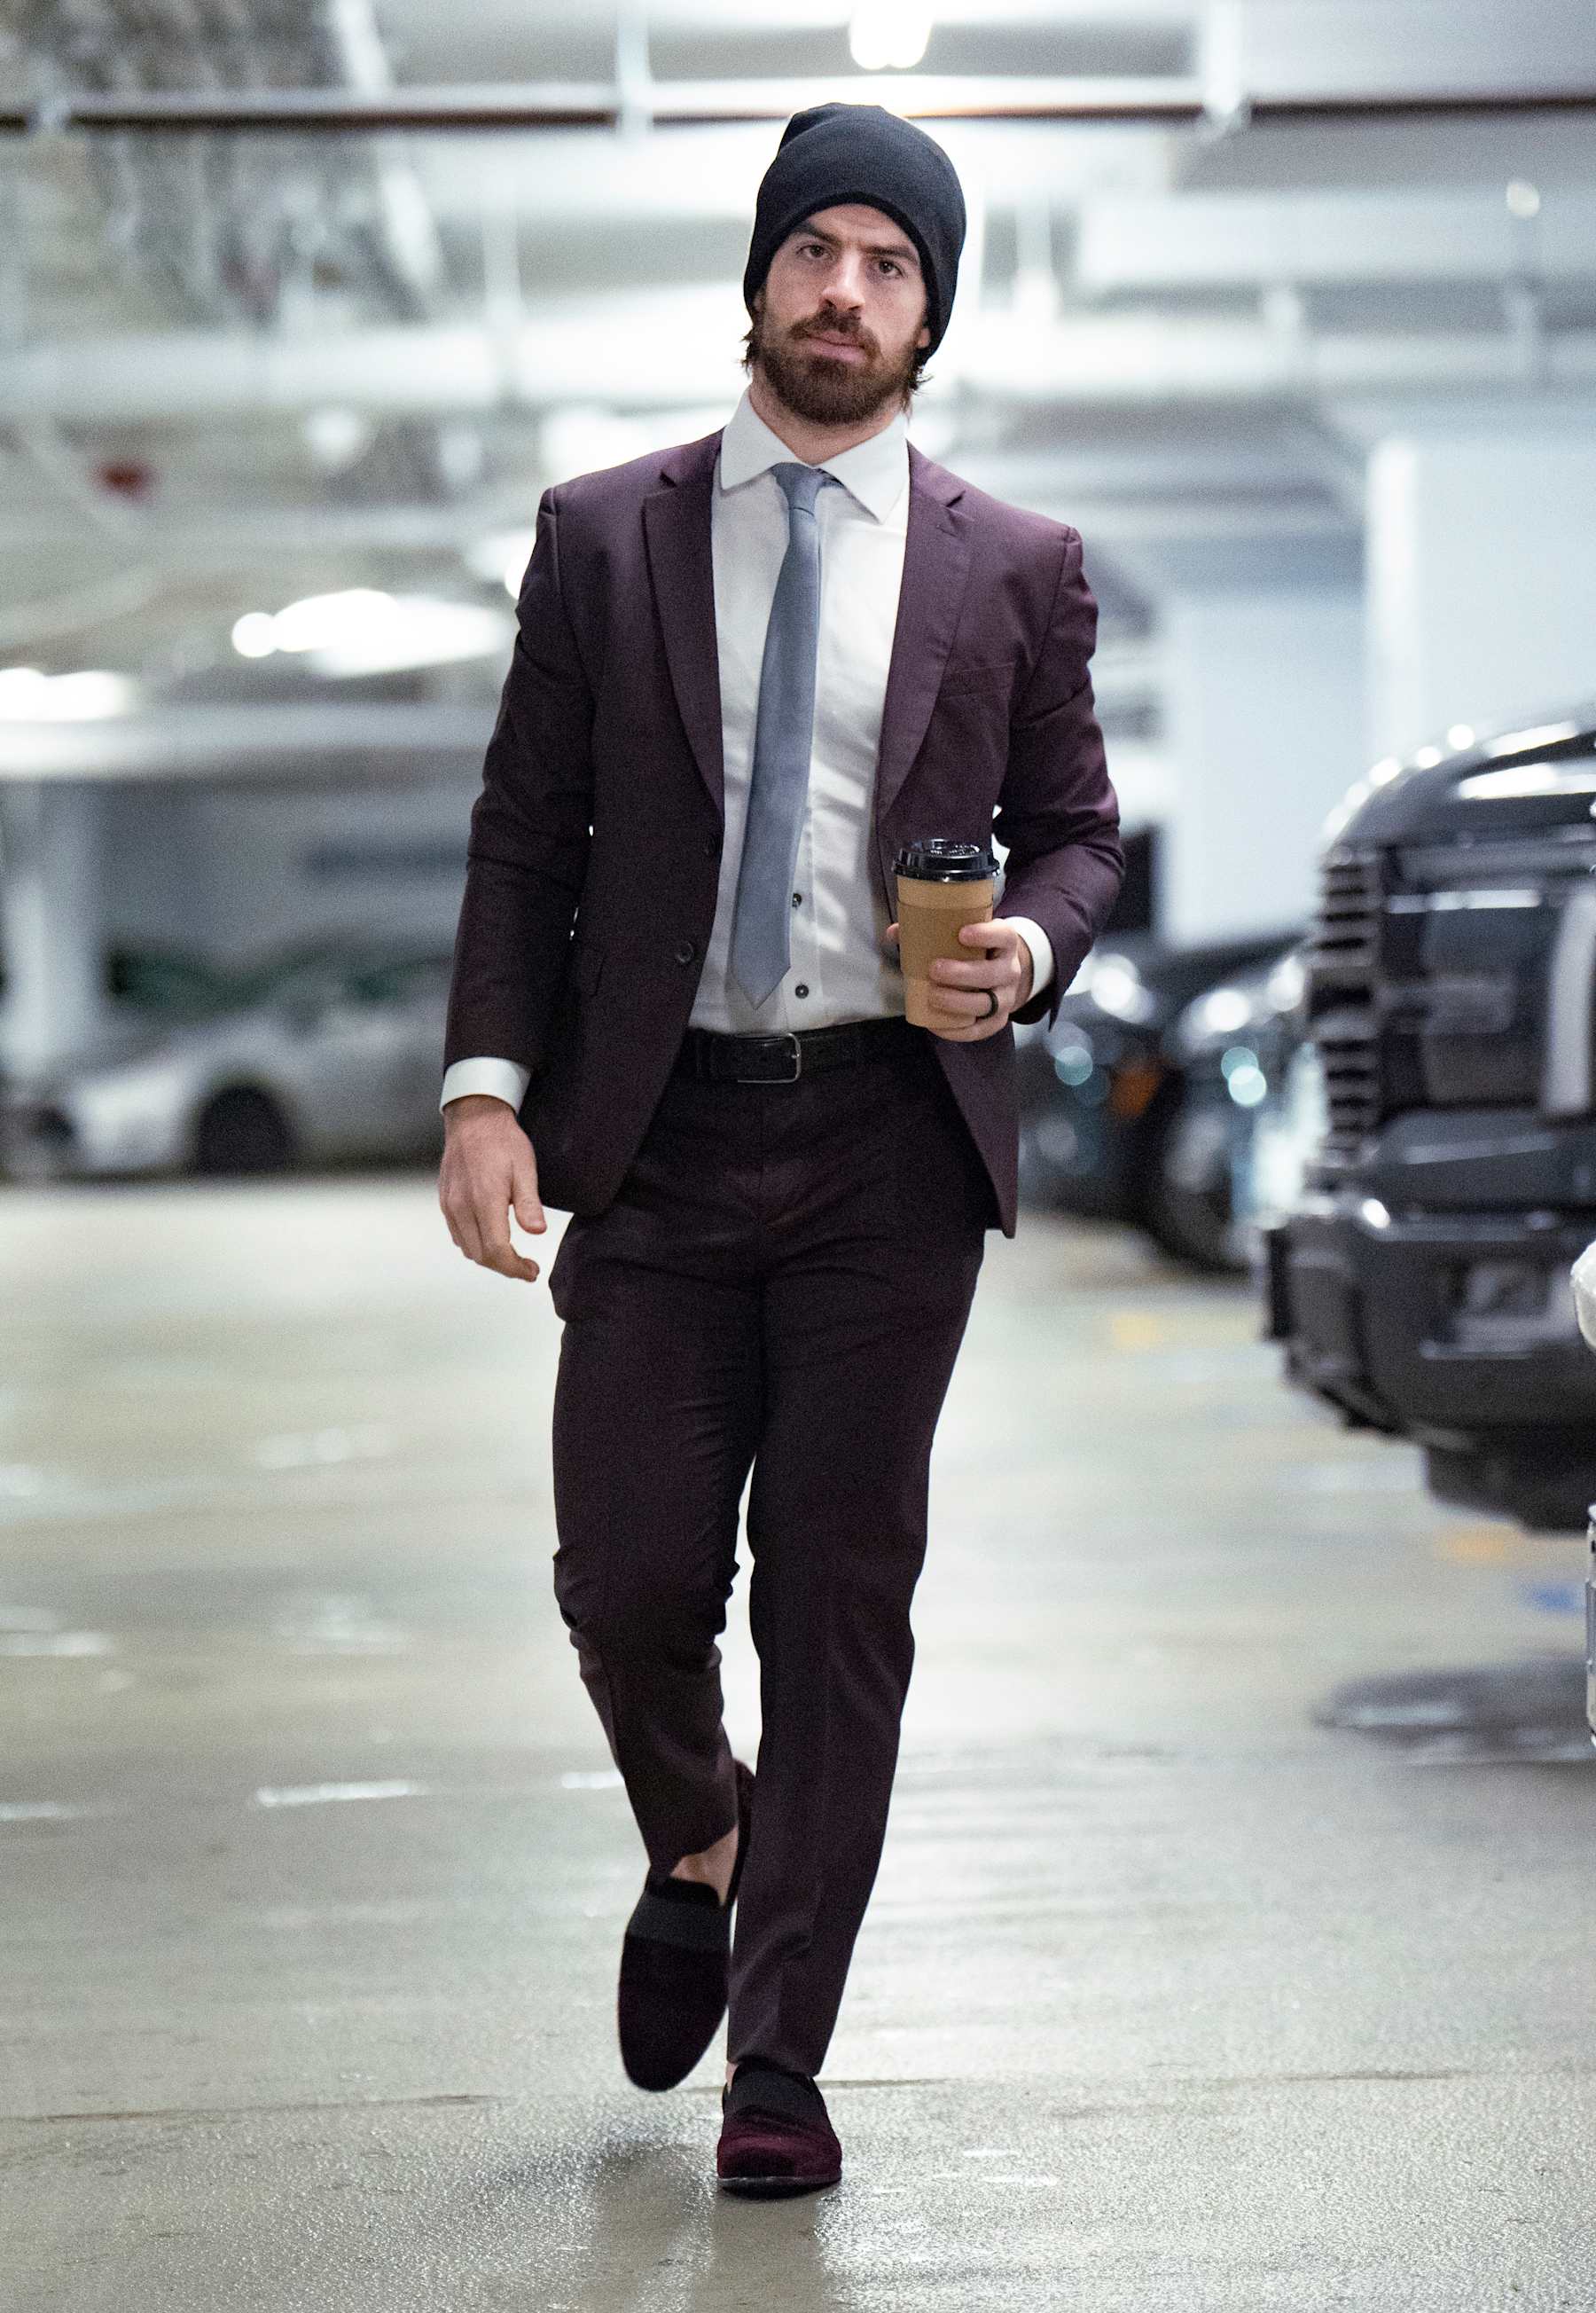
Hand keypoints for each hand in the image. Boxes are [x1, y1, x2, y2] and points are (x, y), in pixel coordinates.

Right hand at [438, 1095, 546, 1282]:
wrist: (474, 1118)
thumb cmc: (502, 1140)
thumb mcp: (525, 1168)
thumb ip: (529, 1203)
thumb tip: (537, 1231)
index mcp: (484, 1200)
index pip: (496, 1251)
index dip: (515, 1268)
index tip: (532, 1271)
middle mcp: (462, 1207)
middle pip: (480, 1255)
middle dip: (504, 1267)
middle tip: (526, 1267)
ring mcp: (450, 1205)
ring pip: (467, 1248)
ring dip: (489, 1257)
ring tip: (511, 1255)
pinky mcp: (445, 1201)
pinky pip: (457, 1234)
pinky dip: (474, 1244)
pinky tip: (490, 1237)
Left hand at [884, 918, 1033, 1040]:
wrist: (1004, 975)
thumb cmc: (977, 952)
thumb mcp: (967, 935)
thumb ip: (933, 931)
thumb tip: (894, 933)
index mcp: (1006, 944)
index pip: (1004, 936)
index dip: (985, 935)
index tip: (962, 933)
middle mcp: (1010, 971)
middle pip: (991, 974)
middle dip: (962, 973)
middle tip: (935, 969)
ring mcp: (1006, 998)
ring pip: (987, 1004)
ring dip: (958, 1002)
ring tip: (933, 997)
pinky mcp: (998, 1021)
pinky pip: (980, 1030)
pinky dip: (957, 1031)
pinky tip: (935, 1025)